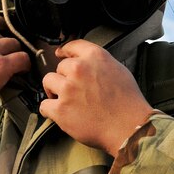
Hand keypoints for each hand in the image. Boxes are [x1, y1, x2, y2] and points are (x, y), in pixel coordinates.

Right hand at [0, 13, 30, 117]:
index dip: (1, 30)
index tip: (3, 38)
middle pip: (5, 35)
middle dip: (4, 49)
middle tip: (0, 61)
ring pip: (15, 46)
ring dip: (13, 57)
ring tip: (8, 69)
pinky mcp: (1, 65)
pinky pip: (23, 59)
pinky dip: (24, 66)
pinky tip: (20, 72)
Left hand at [40, 40, 152, 155]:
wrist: (129, 128)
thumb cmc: (128, 103)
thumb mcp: (119, 71)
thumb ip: (99, 64)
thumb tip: (88, 64)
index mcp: (95, 57)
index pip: (72, 46)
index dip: (65, 52)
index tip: (60, 54)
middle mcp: (79, 69)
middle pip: (59, 67)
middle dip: (64, 78)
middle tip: (73, 90)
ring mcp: (68, 89)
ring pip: (48, 82)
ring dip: (54, 91)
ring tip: (65, 101)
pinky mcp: (60, 109)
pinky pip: (44, 105)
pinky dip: (49, 110)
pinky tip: (59, 114)